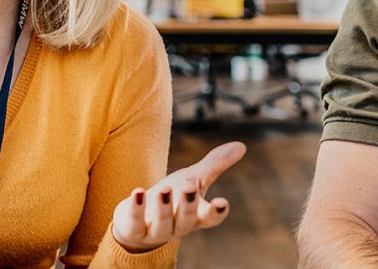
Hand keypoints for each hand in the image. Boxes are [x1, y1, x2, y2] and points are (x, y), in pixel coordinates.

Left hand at [111, 141, 246, 252]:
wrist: (139, 219)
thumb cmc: (172, 197)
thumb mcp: (194, 179)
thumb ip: (215, 165)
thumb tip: (241, 146)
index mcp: (196, 215)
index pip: (210, 218)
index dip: (216, 213)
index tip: (223, 203)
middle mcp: (179, 226)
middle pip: (187, 219)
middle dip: (188, 205)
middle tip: (190, 187)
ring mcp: (156, 231)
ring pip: (163, 224)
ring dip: (164, 208)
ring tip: (165, 188)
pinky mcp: (135, 231)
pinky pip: (135, 225)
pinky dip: (137, 209)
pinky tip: (138, 192)